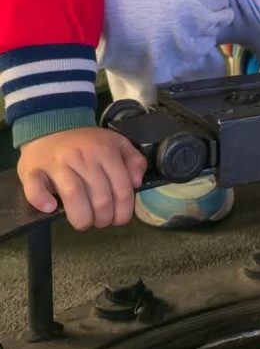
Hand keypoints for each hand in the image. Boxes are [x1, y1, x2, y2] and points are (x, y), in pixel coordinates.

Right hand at [17, 126, 146, 230]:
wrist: (51, 126)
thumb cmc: (87, 142)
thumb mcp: (116, 143)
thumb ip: (133, 160)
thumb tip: (137, 183)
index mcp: (106, 151)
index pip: (121, 187)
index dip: (124, 210)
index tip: (119, 219)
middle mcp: (83, 157)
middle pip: (99, 196)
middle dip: (103, 218)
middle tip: (101, 222)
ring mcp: (57, 163)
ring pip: (73, 194)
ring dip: (82, 217)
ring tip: (84, 222)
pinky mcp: (33, 170)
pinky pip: (35, 188)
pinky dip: (42, 201)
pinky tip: (51, 208)